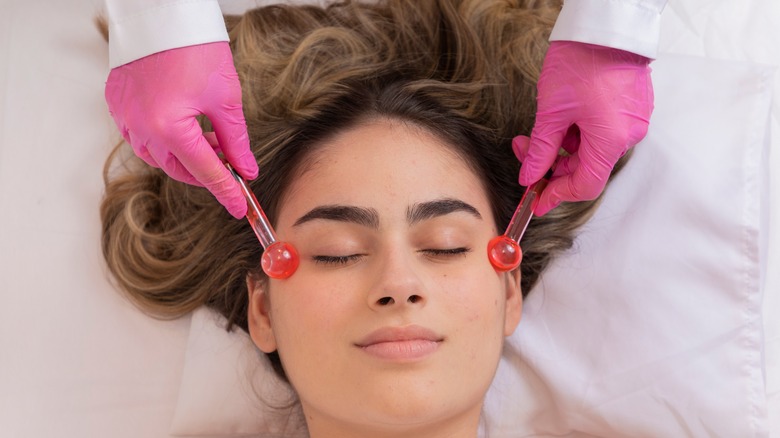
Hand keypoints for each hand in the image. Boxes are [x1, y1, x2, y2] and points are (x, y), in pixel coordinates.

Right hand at [105, 42, 257, 217]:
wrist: (163, 15)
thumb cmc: (197, 50)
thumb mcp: (225, 98)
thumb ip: (235, 140)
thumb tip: (246, 169)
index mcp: (170, 128)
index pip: (205, 172)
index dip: (226, 191)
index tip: (240, 207)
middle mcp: (141, 128)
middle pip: (179, 167)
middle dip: (205, 171)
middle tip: (229, 165)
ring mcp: (124, 116)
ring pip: (157, 155)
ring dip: (184, 154)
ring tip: (208, 137)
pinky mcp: (116, 103)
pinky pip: (139, 134)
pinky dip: (161, 138)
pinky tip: (181, 124)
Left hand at [520, 41, 653, 214]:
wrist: (605, 27)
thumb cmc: (581, 61)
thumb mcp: (552, 111)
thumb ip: (540, 150)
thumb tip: (530, 176)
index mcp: (612, 140)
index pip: (584, 185)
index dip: (558, 195)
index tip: (536, 200)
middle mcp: (629, 135)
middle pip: (588, 167)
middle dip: (553, 163)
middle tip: (525, 150)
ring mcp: (634, 120)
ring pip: (593, 148)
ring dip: (565, 145)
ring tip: (543, 124)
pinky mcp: (633, 107)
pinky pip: (604, 131)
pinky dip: (580, 131)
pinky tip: (565, 115)